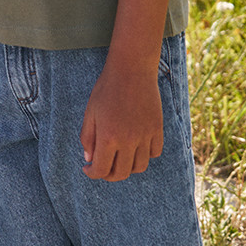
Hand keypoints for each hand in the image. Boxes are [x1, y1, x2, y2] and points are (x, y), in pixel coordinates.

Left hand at [79, 60, 163, 181]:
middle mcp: (129, 141)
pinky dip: (144, 155)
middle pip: (122, 173)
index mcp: (108, 137)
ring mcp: (146, 136)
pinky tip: (135, 146)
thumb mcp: (90, 113)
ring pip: (139, 167)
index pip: (101, 170)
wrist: (131, 71)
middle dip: (109, 174)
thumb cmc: (106, 89)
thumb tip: (89, 159)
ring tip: (118, 157)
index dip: (92, 173)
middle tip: (102, 167)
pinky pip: (154, 153)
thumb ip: (88, 138)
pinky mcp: (158, 130)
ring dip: (127, 167)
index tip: (88, 169)